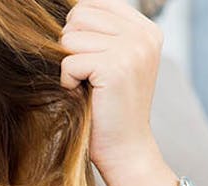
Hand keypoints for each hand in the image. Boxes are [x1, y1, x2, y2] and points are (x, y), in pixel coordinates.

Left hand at [59, 0, 164, 176]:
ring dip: (69, 65)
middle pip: (78, 16)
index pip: (92, 3)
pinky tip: (86, 95)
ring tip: (89, 85)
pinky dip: (68, 81)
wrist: (125, 148)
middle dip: (71, 47)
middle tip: (86, 74)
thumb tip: (63, 10)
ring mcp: (132, 49)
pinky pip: (68, 61)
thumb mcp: (112, 60)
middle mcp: (143, 34)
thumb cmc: (109, 108)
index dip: (77, 30)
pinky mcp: (115, 67)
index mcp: (145, 29)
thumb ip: (98, 32)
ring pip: (70, 38)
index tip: (88, 58)